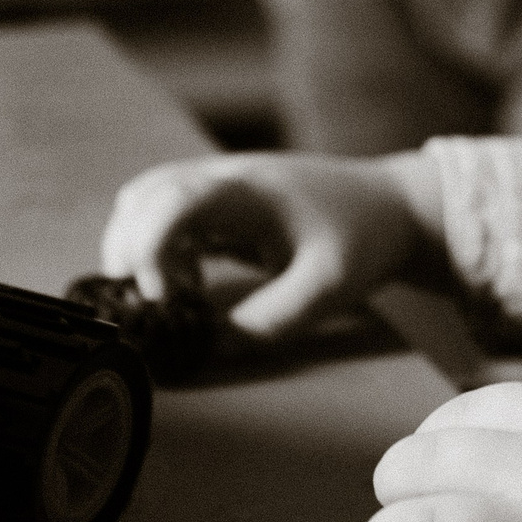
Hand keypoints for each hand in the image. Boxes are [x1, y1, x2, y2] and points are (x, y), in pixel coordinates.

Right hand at [99, 151, 446, 341]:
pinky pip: (168, 219)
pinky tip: (187, 288)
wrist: (392, 207)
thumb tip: (215, 343)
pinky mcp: (222, 204)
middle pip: (143, 197)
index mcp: (249, 189)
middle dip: (129, 251)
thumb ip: (274, 318)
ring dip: (140, 251)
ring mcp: (220, 187)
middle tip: (149, 306)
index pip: (174, 199)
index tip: (155, 294)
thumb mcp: (330, 287)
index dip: (149, 244)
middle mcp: (224, 178)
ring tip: (170, 298)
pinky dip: (159, 252)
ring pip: (146, 204)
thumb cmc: (366, 238)